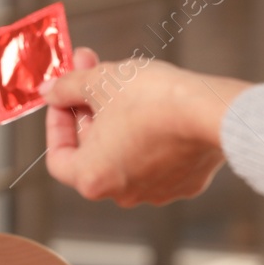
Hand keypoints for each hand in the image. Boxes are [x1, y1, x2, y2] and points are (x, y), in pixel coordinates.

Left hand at [39, 50, 250, 207]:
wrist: (212, 111)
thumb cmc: (153, 100)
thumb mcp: (99, 81)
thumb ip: (66, 87)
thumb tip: (51, 91)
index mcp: (92, 178)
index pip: (59, 157)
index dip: (56, 123)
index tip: (63, 97)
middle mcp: (123, 193)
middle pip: (93, 150)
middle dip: (88, 108)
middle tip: (90, 71)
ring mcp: (158, 190)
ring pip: (125, 151)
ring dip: (117, 118)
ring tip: (123, 80)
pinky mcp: (187, 181)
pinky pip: (158, 155)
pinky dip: (150, 131)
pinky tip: (155, 101)